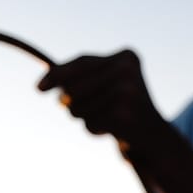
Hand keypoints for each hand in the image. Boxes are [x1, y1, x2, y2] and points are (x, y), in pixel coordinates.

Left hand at [38, 50, 170, 152]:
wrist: (155, 136)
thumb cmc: (122, 106)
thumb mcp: (104, 83)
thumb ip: (76, 77)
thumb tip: (42, 84)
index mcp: (126, 56)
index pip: (82, 63)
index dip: (57, 75)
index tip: (38, 89)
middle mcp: (128, 71)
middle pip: (75, 86)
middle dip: (69, 102)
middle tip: (73, 109)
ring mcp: (128, 93)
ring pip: (78, 107)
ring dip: (82, 117)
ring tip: (102, 117)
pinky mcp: (125, 116)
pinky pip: (89, 124)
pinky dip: (93, 129)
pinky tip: (110, 129)